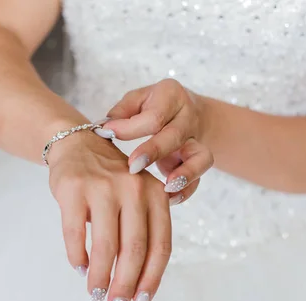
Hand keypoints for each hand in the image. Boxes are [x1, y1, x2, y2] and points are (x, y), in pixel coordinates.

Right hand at [48, 131, 171, 300]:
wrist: (78, 144)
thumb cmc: (112, 183)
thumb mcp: (138, 198)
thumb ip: (143, 233)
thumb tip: (136, 286)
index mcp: (157, 194)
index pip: (161, 246)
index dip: (151, 280)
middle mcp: (134, 189)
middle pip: (134, 250)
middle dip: (125, 286)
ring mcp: (103, 187)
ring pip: (105, 246)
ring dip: (99, 278)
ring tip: (95, 295)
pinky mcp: (74, 189)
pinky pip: (75, 233)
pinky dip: (77, 257)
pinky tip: (79, 269)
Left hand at [97, 79, 213, 204]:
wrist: (187, 110)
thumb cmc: (152, 106)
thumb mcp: (136, 100)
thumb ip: (121, 112)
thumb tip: (104, 129)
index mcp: (171, 96)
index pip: (154, 115)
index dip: (129, 127)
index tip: (107, 134)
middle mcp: (188, 118)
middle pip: (175, 136)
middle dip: (154, 152)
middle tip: (132, 166)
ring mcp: (196, 141)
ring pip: (201, 158)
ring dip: (185, 174)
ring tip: (166, 188)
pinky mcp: (198, 161)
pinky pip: (199, 178)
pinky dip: (186, 190)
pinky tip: (168, 199)